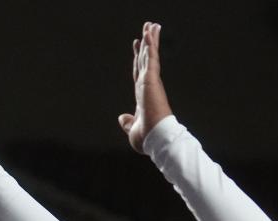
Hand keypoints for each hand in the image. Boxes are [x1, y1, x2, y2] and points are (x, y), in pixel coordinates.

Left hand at [118, 22, 172, 153]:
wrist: (156, 138)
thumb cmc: (147, 138)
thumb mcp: (132, 130)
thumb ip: (127, 122)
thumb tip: (121, 118)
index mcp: (143, 97)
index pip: (139, 73)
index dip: (139, 59)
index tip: (138, 46)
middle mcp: (147, 87)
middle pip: (146, 60)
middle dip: (146, 45)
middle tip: (146, 29)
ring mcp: (150, 83)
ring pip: (150, 56)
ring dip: (150, 39)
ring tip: (150, 24)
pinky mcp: (152, 80)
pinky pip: (151, 58)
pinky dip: (150, 45)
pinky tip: (149, 33)